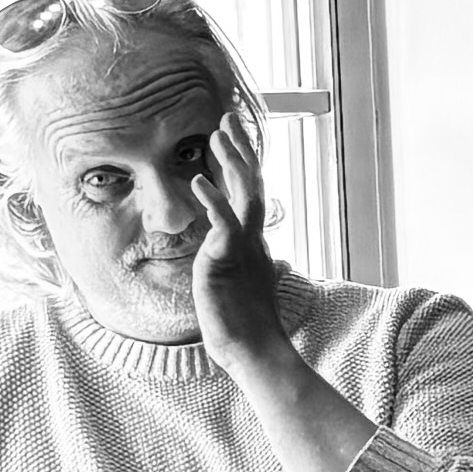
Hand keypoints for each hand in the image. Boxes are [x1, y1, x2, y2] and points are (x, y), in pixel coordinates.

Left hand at [189, 113, 287, 365]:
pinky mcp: (227, 259)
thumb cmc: (247, 329)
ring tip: (219, 134)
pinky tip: (199, 179)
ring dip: (232, 162)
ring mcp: (243, 248)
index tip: (232, 139)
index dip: (242, 165)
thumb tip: (273, 264)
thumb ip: (253, 269)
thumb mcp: (247, 289)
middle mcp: (253, 240)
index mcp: (254, 245)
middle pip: (251, 184)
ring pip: (244, 195)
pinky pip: (223, 223)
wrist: (254, 353)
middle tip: (228, 119)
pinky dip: (213, 200)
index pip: (250, 196)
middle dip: (239, 150)